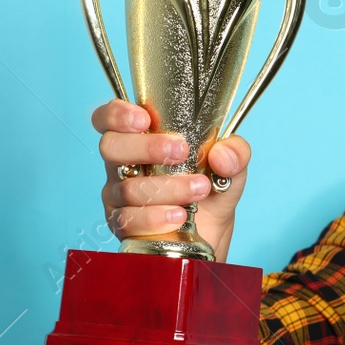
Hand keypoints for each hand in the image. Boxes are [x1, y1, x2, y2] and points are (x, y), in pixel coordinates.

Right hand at [91, 98, 251, 261]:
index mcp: (141, 138)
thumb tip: (221, 155)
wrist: (213, 230)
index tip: (144, 119)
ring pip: (127, 187)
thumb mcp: (233, 164)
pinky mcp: (123, 225)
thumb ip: (235, 151)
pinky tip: (179, 215)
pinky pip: (128, 220)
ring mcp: (118, 195)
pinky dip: (156, 217)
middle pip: (111, 147)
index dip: (118, 114)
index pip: (109, 118)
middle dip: (146, 147)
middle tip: (181, 152)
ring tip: (199, 190)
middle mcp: (123, 164)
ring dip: (166, 188)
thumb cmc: (212, 186)